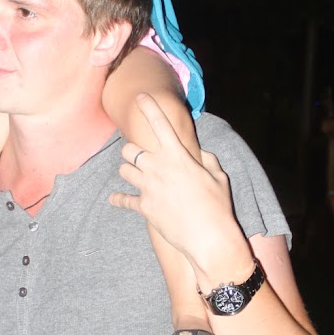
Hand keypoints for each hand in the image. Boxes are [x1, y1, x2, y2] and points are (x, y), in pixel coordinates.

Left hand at [109, 93, 244, 277]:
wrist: (208, 237)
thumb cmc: (217, 206)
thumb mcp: (218, 176)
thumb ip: (206, 160)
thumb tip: (199, 154)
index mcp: (178, 156)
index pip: (160, 124)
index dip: (149, 107)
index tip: (140, 97)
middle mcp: (158, 167)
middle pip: (129, 149)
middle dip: (132, 151)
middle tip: (140, 157)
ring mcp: (148, 187)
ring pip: (123, 170)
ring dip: (128, 171)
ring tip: (136, 176)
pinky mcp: (143, 207)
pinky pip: (123, 200)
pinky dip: (119, 199)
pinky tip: (115, 199)